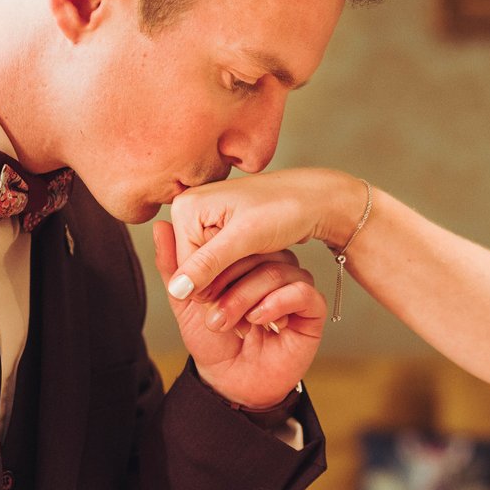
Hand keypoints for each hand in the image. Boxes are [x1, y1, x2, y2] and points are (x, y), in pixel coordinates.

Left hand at [151, 218, 324, 412]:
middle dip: (229, 281)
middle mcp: (274, 269)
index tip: (199, 288)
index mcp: (247, 261)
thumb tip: (160, 226)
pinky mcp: (312, 309)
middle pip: (258, 253)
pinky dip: (276, 303)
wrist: (229, 382)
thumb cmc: (212, 341)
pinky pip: (302, 291)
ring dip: (246, 297)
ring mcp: (295, 287)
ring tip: (229, 323)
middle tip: (211, 309)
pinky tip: (259, 320)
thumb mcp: (185, 300)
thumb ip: (174, 265)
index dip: (216, 260)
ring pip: (278, 271)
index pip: (238, 240)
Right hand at [162, 170, 352, 306]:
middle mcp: (189, 211)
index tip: (242, 289)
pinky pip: (220, 261)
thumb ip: (208, 263)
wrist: (313, 199)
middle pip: (194, 269)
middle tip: (253, 282)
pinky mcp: (219, 229)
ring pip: (208, 268)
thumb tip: (176, 289)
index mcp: (186, 207)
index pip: (185, 269)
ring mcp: (203, 219)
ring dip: (231, 278)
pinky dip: (237, 269)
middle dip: (222, 282)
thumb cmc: (285, 208)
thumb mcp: (245, 238)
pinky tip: (255, 263)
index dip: (213, 286)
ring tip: (257, 272)